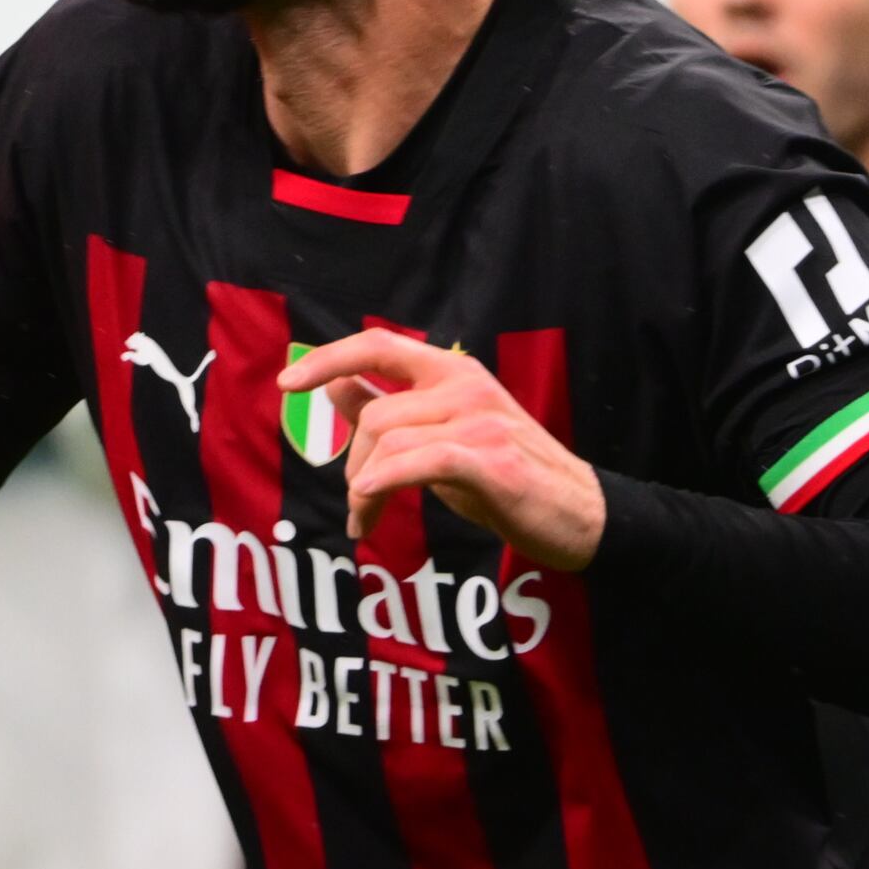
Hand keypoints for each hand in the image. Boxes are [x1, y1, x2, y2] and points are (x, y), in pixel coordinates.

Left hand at [289, 329, 608, 572]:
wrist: (581, 514)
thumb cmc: (507, 477)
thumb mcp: (443, 435)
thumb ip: (392, 408)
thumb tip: (335, 384)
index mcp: (452, 371)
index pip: (377, 345)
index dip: (328, 358)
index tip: (288, 383)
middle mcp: (465, 384)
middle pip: (375, 414)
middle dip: (353, 464)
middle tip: (357, 507)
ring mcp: (480, 420)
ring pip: (389, 440)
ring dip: (364, 490)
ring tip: (366, 522)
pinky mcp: (491, 460)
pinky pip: (419, 462)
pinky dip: (385, 481)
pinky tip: (370, 503)